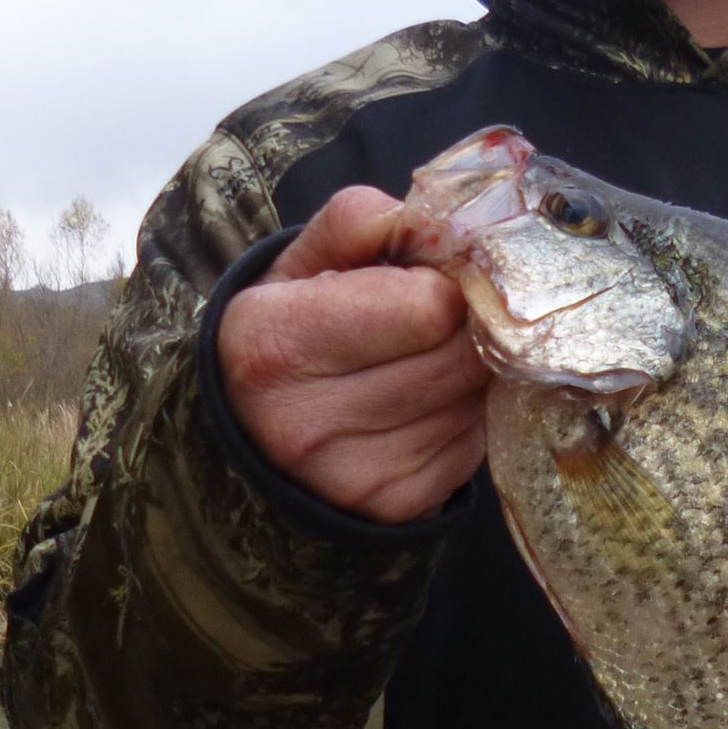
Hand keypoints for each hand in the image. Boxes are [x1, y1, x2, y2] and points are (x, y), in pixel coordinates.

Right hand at [214, 186, 489, 522]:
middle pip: (460, 357)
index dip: (444, 284)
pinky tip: (426, 406)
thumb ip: (366, 220)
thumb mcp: (304, 261)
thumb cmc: (290, 327)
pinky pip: (472, 447)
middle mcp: (303, 420)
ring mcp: (349, 475)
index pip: (426, 307)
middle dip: (467, 327)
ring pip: (472, 402)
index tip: (429, 280)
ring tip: (426, 361)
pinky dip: (464, 419)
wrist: (255, 429)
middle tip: (442, 318)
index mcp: (274, 341)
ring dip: (470, 374)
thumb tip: (445, 225)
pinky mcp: (392, 507)